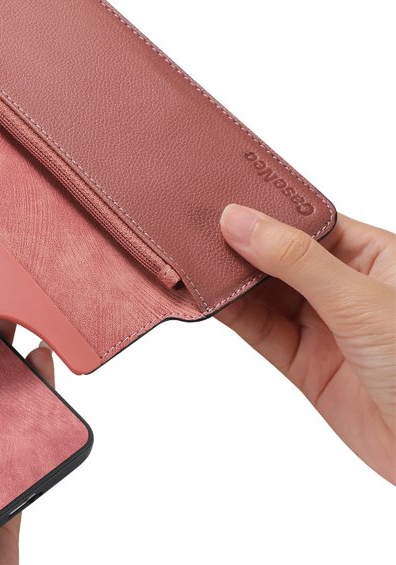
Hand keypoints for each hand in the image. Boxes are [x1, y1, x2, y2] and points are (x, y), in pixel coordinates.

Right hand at [218, 205, 395, 482]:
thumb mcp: (360, 300)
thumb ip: (296, 260)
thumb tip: (240, 221)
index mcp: (374, 257)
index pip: (308, 223)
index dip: (266, 211)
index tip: (223, 201)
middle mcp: (345, 287)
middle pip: (278, 257)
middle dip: (239, 246)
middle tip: (194, 231)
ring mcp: (323, 326)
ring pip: (263, 294)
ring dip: (229, 282)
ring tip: (190, 262)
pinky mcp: (304, 364)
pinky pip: (259, 331)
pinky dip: (231, 316)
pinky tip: (207, 298)